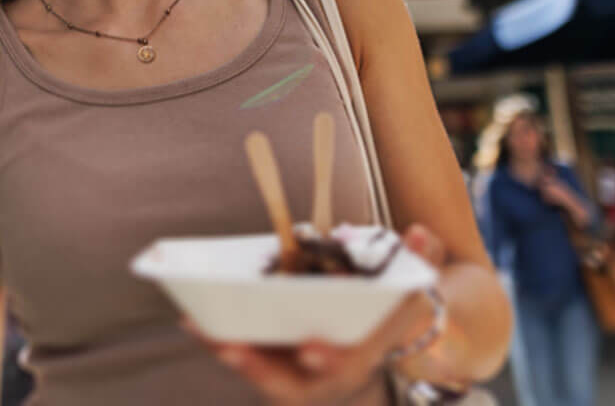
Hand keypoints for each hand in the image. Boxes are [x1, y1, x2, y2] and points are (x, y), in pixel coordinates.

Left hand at [189, 225, 449, 402]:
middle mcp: (326, 378)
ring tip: (201, 326)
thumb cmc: (392, 314)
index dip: (328, 360)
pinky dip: (220, 340)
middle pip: (290, 383)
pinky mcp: (274, 365)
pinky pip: (245, 356)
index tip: (308, 348)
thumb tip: (421, 231)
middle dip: (261, 368)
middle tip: (233, 348)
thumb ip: (420, 263)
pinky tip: (193, 318)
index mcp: (361, 359)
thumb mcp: (414, 291)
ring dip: (230, 352)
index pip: (347, 367)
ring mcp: (297, 377)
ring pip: (260, 372)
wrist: (376, 347)